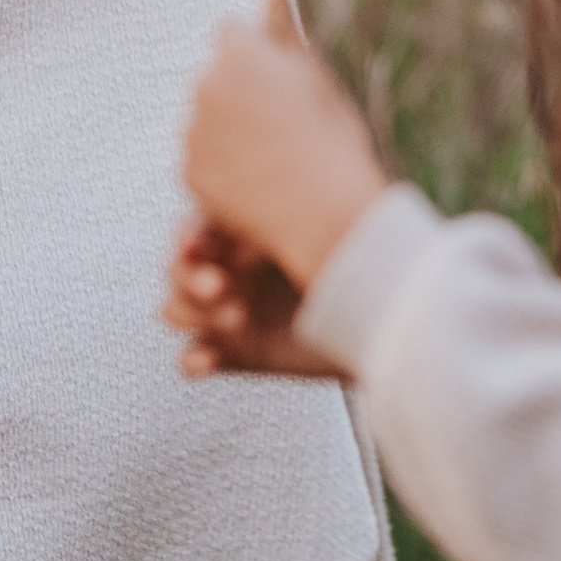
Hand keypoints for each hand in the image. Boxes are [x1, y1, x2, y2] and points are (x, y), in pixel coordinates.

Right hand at [163, 219, 343, 377]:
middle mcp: (233, 270)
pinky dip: (194, 358)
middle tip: (220, 285)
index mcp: (246, 235)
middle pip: (179, 269)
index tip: (199, 243)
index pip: (197, 231)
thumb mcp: (320, 232)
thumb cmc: (357, 266)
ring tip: (235, 318)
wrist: (384, 319)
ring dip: (195, 313)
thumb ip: (284, 218)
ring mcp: (230, 310)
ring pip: (176, 309)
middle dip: (191, 277)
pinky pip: (194, 356)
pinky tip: (206, 358)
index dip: (190, 238)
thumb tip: (250, 202)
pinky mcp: (237, 352)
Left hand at [182, 0, 387, 288]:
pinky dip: (222, 168)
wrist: (325, 212)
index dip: (257, 56)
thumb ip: (283, 21)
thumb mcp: (316, 72)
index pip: (232, 33)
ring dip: (228, 130)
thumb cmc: (332, 137)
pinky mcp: (187, 173)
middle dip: (238, 93)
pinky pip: (201, 160)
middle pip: (215, 78)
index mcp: (239, 53)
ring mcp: (191, 132)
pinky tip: (258, 181)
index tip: (279, 82)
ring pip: (206, 120)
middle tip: (282, 125)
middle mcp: (204, 86)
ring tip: (272, 157)